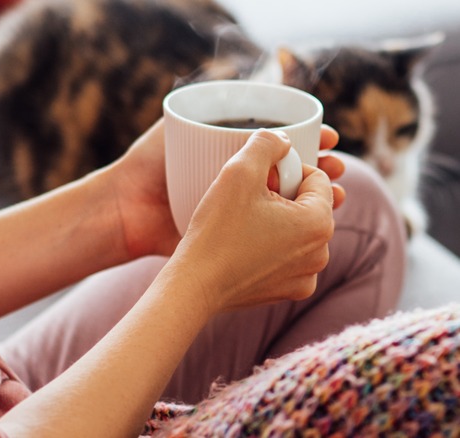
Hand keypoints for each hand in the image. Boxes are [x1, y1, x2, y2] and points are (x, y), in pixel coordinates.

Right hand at [174, 130, 334, 313]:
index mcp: (319, 222)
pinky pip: (288, 257)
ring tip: (242, 225)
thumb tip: (283, 139)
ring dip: (277, 221)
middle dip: (283, 198)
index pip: (316, 176)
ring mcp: (306, 276)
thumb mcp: (238, 172)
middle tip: (246, 204)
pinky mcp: (289, 291)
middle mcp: (321, 253)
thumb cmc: (216, 229)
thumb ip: (266, 143)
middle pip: (309, 204)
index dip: (284, 172)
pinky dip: (272, 248)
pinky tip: (243, 247)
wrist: (194, 284)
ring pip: (298, 231)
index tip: (255, 184)